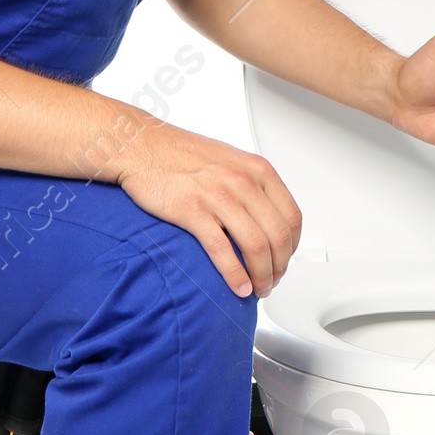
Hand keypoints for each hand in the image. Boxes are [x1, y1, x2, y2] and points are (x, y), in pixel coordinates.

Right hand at [116, 121, 301, 298]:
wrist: (142, 145)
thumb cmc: (180, 154)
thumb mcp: (229, 160)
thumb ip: (251, 185)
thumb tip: (264, 218)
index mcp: (257, 170)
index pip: (291, 217)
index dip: (292, 247)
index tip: (284, 260)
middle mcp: (242, 181)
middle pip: (278, 236)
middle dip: (279, 267)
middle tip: (272, 281)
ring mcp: (218, 196)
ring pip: (255, 246)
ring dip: (262, 276)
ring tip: (258, 289)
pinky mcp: (192, 211)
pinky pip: (222, 250)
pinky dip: (235, 275)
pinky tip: (238, 287)